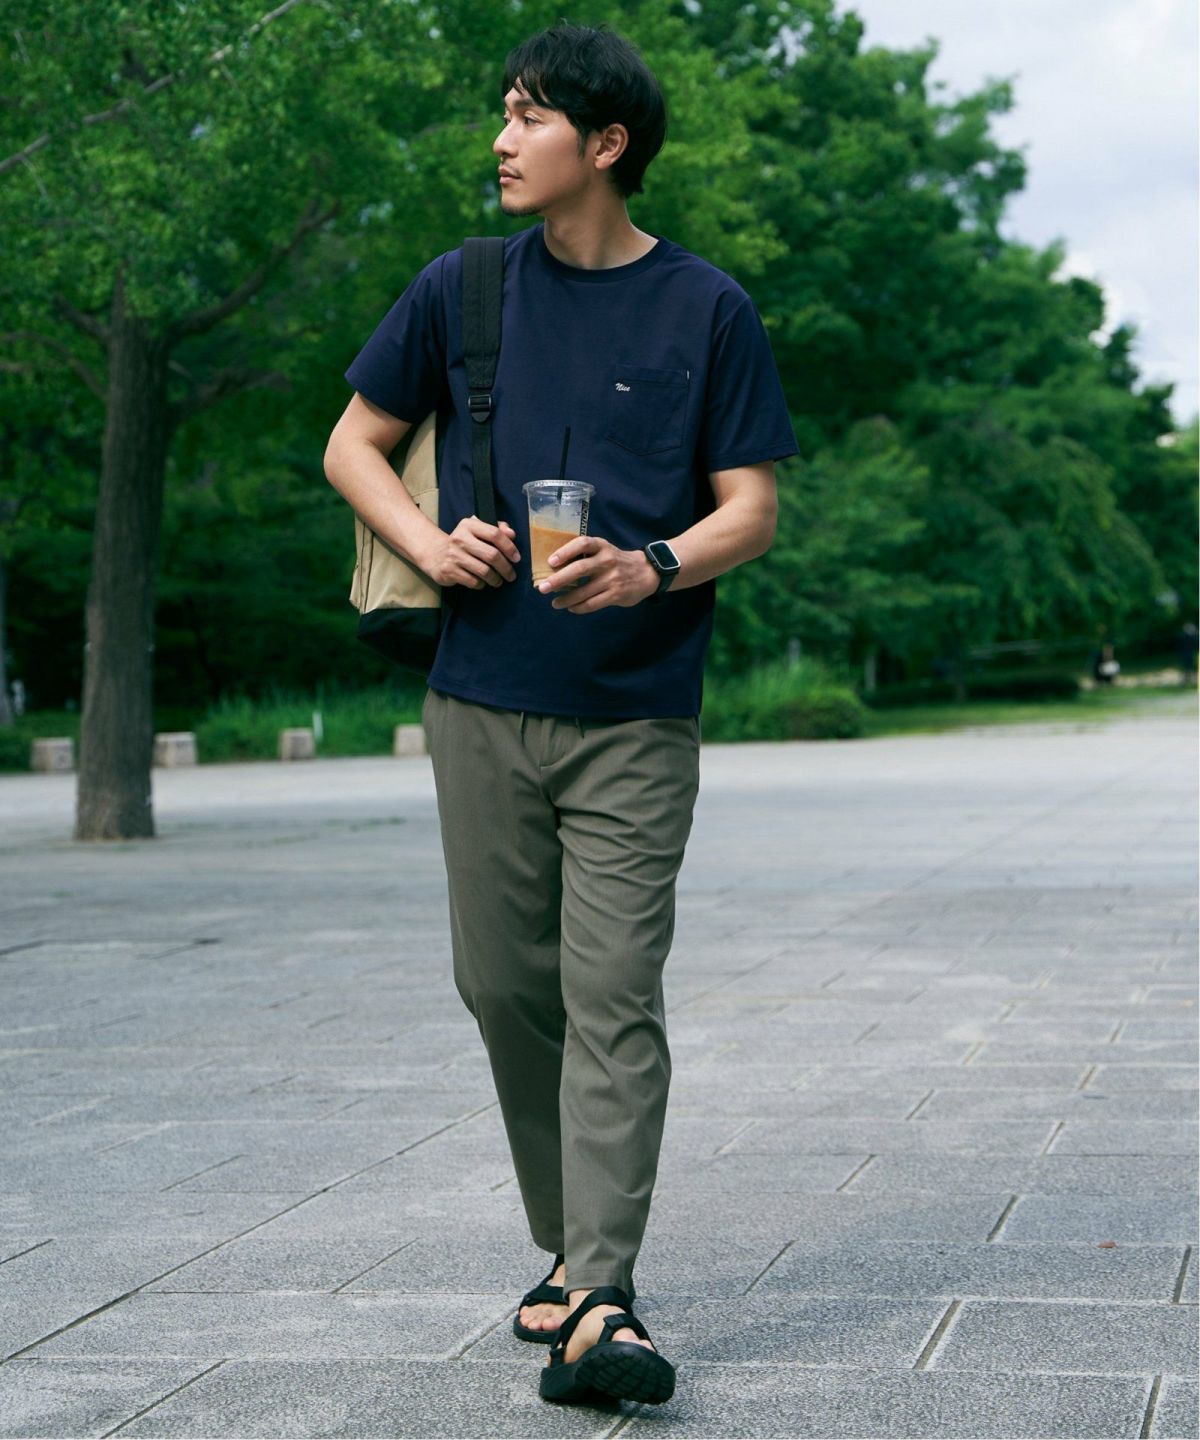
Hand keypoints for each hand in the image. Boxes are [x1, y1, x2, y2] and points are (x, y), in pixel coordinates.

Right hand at [425, 517, 519, 588]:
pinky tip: (482, 582)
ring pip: (484, 571)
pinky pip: (473, 581)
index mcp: (469, 525)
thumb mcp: (478, 530)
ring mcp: (453, 555)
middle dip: (506, 568)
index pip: (495, 534)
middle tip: (511, 575)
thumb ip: (497, 529)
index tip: (516, 558)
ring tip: (498, 581)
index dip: (509, 547)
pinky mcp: (448, 570)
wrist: (436, 553)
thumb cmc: (465, 542)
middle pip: (492, 555)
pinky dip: (482, 584)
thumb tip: (511, 534)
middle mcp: (459, 538)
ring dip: (495, 579)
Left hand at [537, 535, 659, 612]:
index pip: (582, 544)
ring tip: (555, 603)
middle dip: (559, 579)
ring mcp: (612, 579)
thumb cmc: (617, 561)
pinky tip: (571, 608)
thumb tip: (555, 567)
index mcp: (602, 546)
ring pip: (584, 591)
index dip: (565, 552)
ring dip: (566, 599)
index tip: (550, 561)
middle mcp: (607, 561)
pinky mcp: (616, 595)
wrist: (647, 572)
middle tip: (543, 588)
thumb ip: (586, 555)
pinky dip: (579, 607)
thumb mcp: (605, 550)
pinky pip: (592, 604)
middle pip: (580, 569)